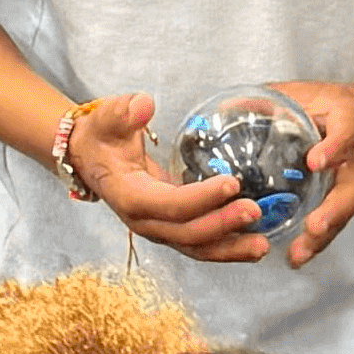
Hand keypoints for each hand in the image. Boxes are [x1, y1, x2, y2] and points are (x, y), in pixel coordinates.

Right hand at [63, 90, 269, 265]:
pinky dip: (226, 247)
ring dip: (230, 248)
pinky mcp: (171, 230)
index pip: (168, 205)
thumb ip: (124, 112)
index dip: (199, 199)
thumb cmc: (102, 138)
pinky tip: (253, 244)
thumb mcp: (107, 118)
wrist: (91, 159)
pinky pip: (200, 245)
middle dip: (222, 225)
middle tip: (255, 211)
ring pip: (195, 248)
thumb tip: (145, 105)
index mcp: (129, 197)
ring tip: (262, 246)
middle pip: (186, 234)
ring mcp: (158, 230)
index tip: (231, 183)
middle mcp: (144, 222)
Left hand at [265, 78, 353, 265]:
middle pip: (350, 190)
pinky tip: (296, 258)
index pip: (346, 134)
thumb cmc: (339, 107)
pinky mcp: (350, 200)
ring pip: (342, 213)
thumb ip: (276, 98)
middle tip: (314, 227)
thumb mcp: (314, 92)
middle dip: (332, 211)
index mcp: (352, 122)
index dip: (333, 149)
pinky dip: (316, 242)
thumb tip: (225, 108)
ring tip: (299, 254)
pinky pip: (335, 222)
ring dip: (321, 237)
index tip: (316, 161)